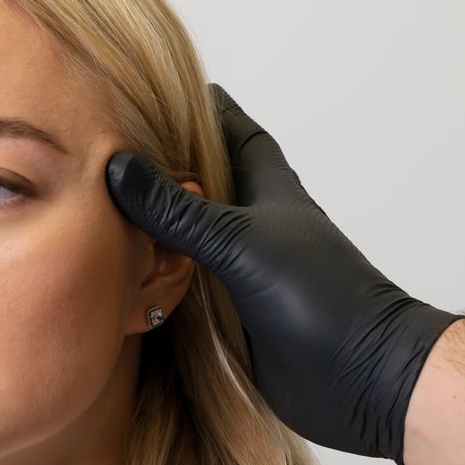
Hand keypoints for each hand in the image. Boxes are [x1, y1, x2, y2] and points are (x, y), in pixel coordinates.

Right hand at [106, 85, 459, 464]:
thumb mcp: (240, 242)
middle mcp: (256, 227)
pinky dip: (161, 279)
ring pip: (195, 238)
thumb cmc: (319, 297)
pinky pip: (191, 289)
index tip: (157, 89)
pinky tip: (125, 277)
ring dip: (158, 228)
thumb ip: (178, 210)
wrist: (361, 375)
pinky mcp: (237, 319)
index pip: (234, 131)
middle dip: (166, 166)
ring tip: (103, 209)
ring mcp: (247, 274)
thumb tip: (117, 166)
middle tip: (111, 151)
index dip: (202, 108)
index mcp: (269, 191)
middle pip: (207, 184)